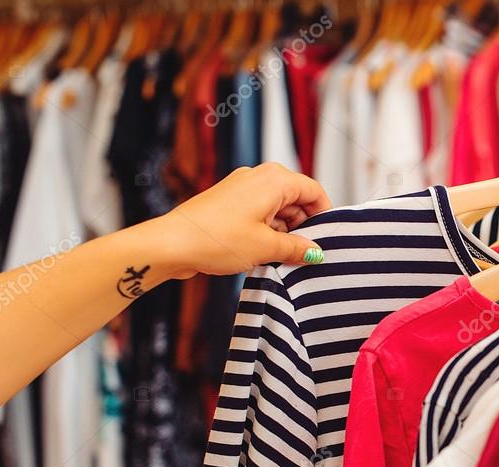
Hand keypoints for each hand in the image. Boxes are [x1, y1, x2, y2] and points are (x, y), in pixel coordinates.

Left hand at [152, 163, 331, 278]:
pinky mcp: (230, 202)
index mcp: (273, 180)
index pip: (313, 190)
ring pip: (278, 207)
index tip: (327, 238)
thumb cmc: (214, 238)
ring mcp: (242, 188)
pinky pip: (260, 213)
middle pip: (296, 199)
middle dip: (303, 226)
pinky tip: (263, 252)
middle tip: (304, 253)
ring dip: (284, 231)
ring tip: (281, 257)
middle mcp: (258, 178)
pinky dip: (267, 230)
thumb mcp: (266, 247)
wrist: (171, 243)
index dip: (324, 214)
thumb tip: (314, 251)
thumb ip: (297, 248)